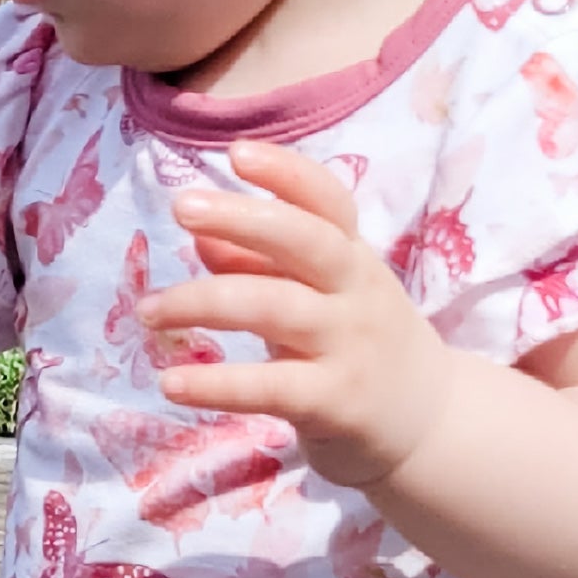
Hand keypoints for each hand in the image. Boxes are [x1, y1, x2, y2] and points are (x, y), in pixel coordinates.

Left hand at [144, 143, 460, 494]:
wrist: (429, 424)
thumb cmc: (358, 347)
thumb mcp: (321, 298)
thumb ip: (263, 266)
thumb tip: (202, 234)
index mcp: (353, 258)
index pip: (328, 202)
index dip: (287, 174)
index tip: (237, 153)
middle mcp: (356, 293)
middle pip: (304, 241)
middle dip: (243, 217)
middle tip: (182, 206)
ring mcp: (349, 346)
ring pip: (274, 308)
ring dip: (202, 304)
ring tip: (147, 311)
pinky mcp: (335, 401)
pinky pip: (270, 386)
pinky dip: (216, 383)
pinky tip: (170, 383)